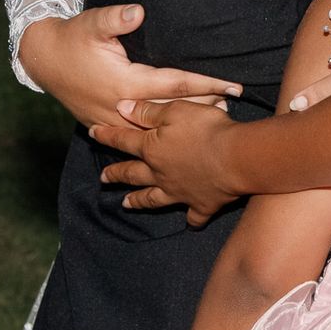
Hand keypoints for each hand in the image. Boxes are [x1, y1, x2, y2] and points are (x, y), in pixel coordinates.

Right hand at [19, 5, 240, 128]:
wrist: (43, 59)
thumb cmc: (73, 37)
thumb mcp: (92, 22)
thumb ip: (116, 17)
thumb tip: (139, 11)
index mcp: (126, 83)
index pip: (177, 84)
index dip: (207, 85)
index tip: (233, 86)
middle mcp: (122, 106)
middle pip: (173, 111)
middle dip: (203, 109)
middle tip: (232, 107)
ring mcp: (112, 120)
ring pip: (156, 127)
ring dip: (185, 124)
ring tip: (215, 119)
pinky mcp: (104, 125)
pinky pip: (138, 132)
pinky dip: (160, 132)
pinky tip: (176, 131)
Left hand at [93, 98, 240, 223]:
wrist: (237, 158)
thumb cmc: (207, 129)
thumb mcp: (176, 110)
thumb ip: (148, 111)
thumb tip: (122, 108)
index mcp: (153, 149)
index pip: (124, 141)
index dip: (107, 135)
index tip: (93, 133)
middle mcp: (160, 174)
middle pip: (133, 174)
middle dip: (117, 174)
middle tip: (104, 178)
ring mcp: (180, 192)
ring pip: (153, 199)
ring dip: (139, 201)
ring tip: (126, 203)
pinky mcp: (201, 204)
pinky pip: (193, 216)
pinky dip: (191, 219)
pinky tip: (190, 222)